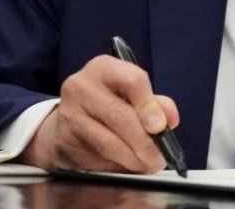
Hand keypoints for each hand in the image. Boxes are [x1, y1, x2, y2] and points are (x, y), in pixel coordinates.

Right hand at [18, 55, 179, 172]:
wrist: (70, 121)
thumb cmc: (109, 103)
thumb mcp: (133, 95)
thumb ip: (156, 104)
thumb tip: (170, 119)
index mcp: (104, 68)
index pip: (132, 80)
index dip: (149, 105)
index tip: (160, 127)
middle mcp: (82, 86)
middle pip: (119, 115)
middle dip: (144, 141)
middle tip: (158, 157)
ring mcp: (70, 113)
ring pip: (107, 141)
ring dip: (133, 159)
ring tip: (147, 165)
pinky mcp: (64, 140)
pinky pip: (96, 157)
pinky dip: (116, 165)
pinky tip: (126, 165)